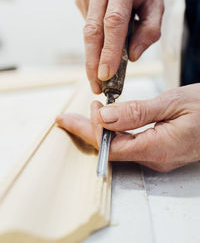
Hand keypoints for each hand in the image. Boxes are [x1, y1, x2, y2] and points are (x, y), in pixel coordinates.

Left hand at [56, 84, 199, 171]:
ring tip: (79, 118)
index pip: (112, 146)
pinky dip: (114, 131)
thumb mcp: (173, 103)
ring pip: (118, 146)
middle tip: (66, 119)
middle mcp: (154, 158)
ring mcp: (156, 156)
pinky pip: (128, 144)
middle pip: (110, 149)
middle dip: (86, 131)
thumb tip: (106, 116)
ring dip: (98, 131)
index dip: (95, 128)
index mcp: (158, 148)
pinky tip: (107, 123)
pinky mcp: (158, 150)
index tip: (94, 104)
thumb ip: (139, 112)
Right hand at [76, 0, 163, 93]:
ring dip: (94, 54)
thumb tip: (131, 57)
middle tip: (96, 86)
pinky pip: (88, 25)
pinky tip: (107, 34)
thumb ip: (149, 31)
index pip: (113, 22)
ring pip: (88, 31)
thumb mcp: (158, 4)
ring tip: (103, 69)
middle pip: (92, 30)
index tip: (105, 75)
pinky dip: (97, 38)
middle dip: (92, 62)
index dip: (109, 50)